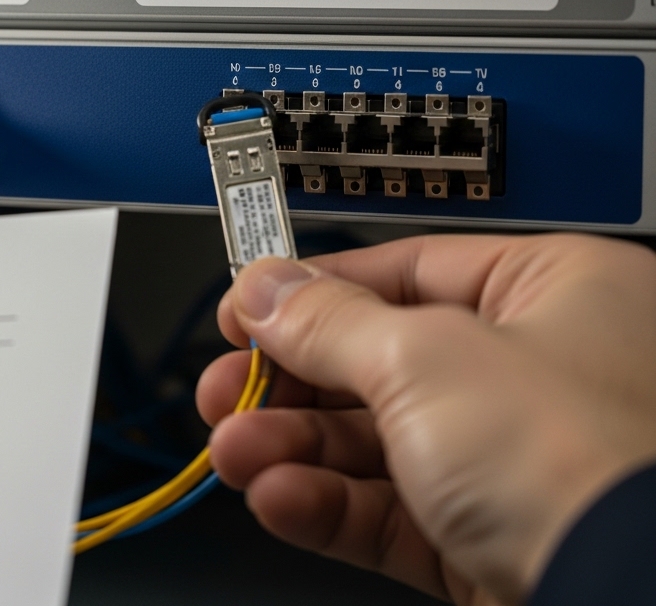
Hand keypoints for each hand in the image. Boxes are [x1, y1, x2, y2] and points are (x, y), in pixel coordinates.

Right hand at [198, 234, 655, 604]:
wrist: (630, 601)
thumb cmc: (588, 464)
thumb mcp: (425, 359)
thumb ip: (330, 322)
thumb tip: (268, 289)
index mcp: (554, 292)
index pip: (405, 271)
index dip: (313, 290)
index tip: (245, 311)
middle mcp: (539, 372)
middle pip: (377, 361)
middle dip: (288, 385)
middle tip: (228, 391)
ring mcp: (515, 462)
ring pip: (375, 444)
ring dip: (293, 448)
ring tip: (236, 455)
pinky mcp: (491, 537)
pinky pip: (391, 511)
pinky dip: (327, 504)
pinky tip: (280, 497)